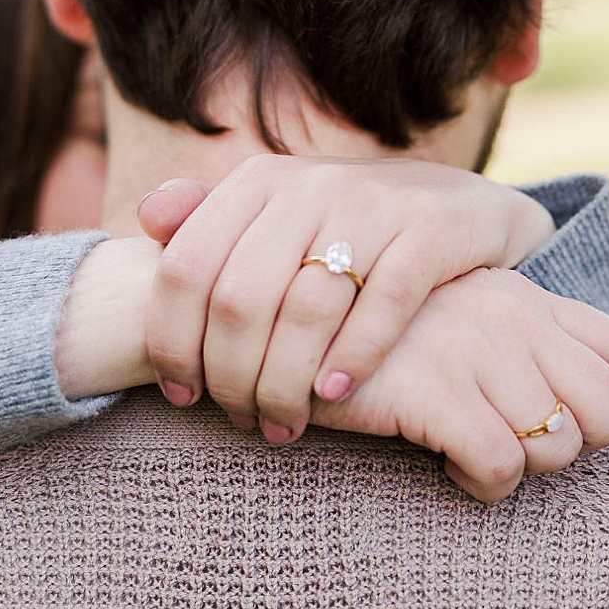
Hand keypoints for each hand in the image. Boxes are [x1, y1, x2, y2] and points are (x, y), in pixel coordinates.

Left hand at [137, 154, 560, 443]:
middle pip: (239, 299)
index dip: (172, 341)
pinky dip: (354, 356)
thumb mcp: (278, 216)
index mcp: (256, 183)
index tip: (182, 395)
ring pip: (305, 309)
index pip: (184, 267)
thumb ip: (210, 221)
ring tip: (285, 425)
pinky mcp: (430, 229)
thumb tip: (147, 217)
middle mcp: (308, 184)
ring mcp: (372, 203)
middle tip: (244, 421)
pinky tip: (335, 394)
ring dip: (287, 383)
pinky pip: (384, 302)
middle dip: (232, 377)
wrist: (461, 207)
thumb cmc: (347, 229)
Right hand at [310, 265, 608, 502]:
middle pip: (608, 411)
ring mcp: (475, 349)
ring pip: (557, 446)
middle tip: (515, 446)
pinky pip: (500, 464)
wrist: (281, 325)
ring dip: (518, 469)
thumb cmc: (368, 339)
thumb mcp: (453, 326)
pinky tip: (441, 462)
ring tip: (465, 449)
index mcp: (522, 299)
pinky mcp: (434, 388)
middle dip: (575, 448)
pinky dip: (479, 482)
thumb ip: (519, 351)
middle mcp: (511, 316)